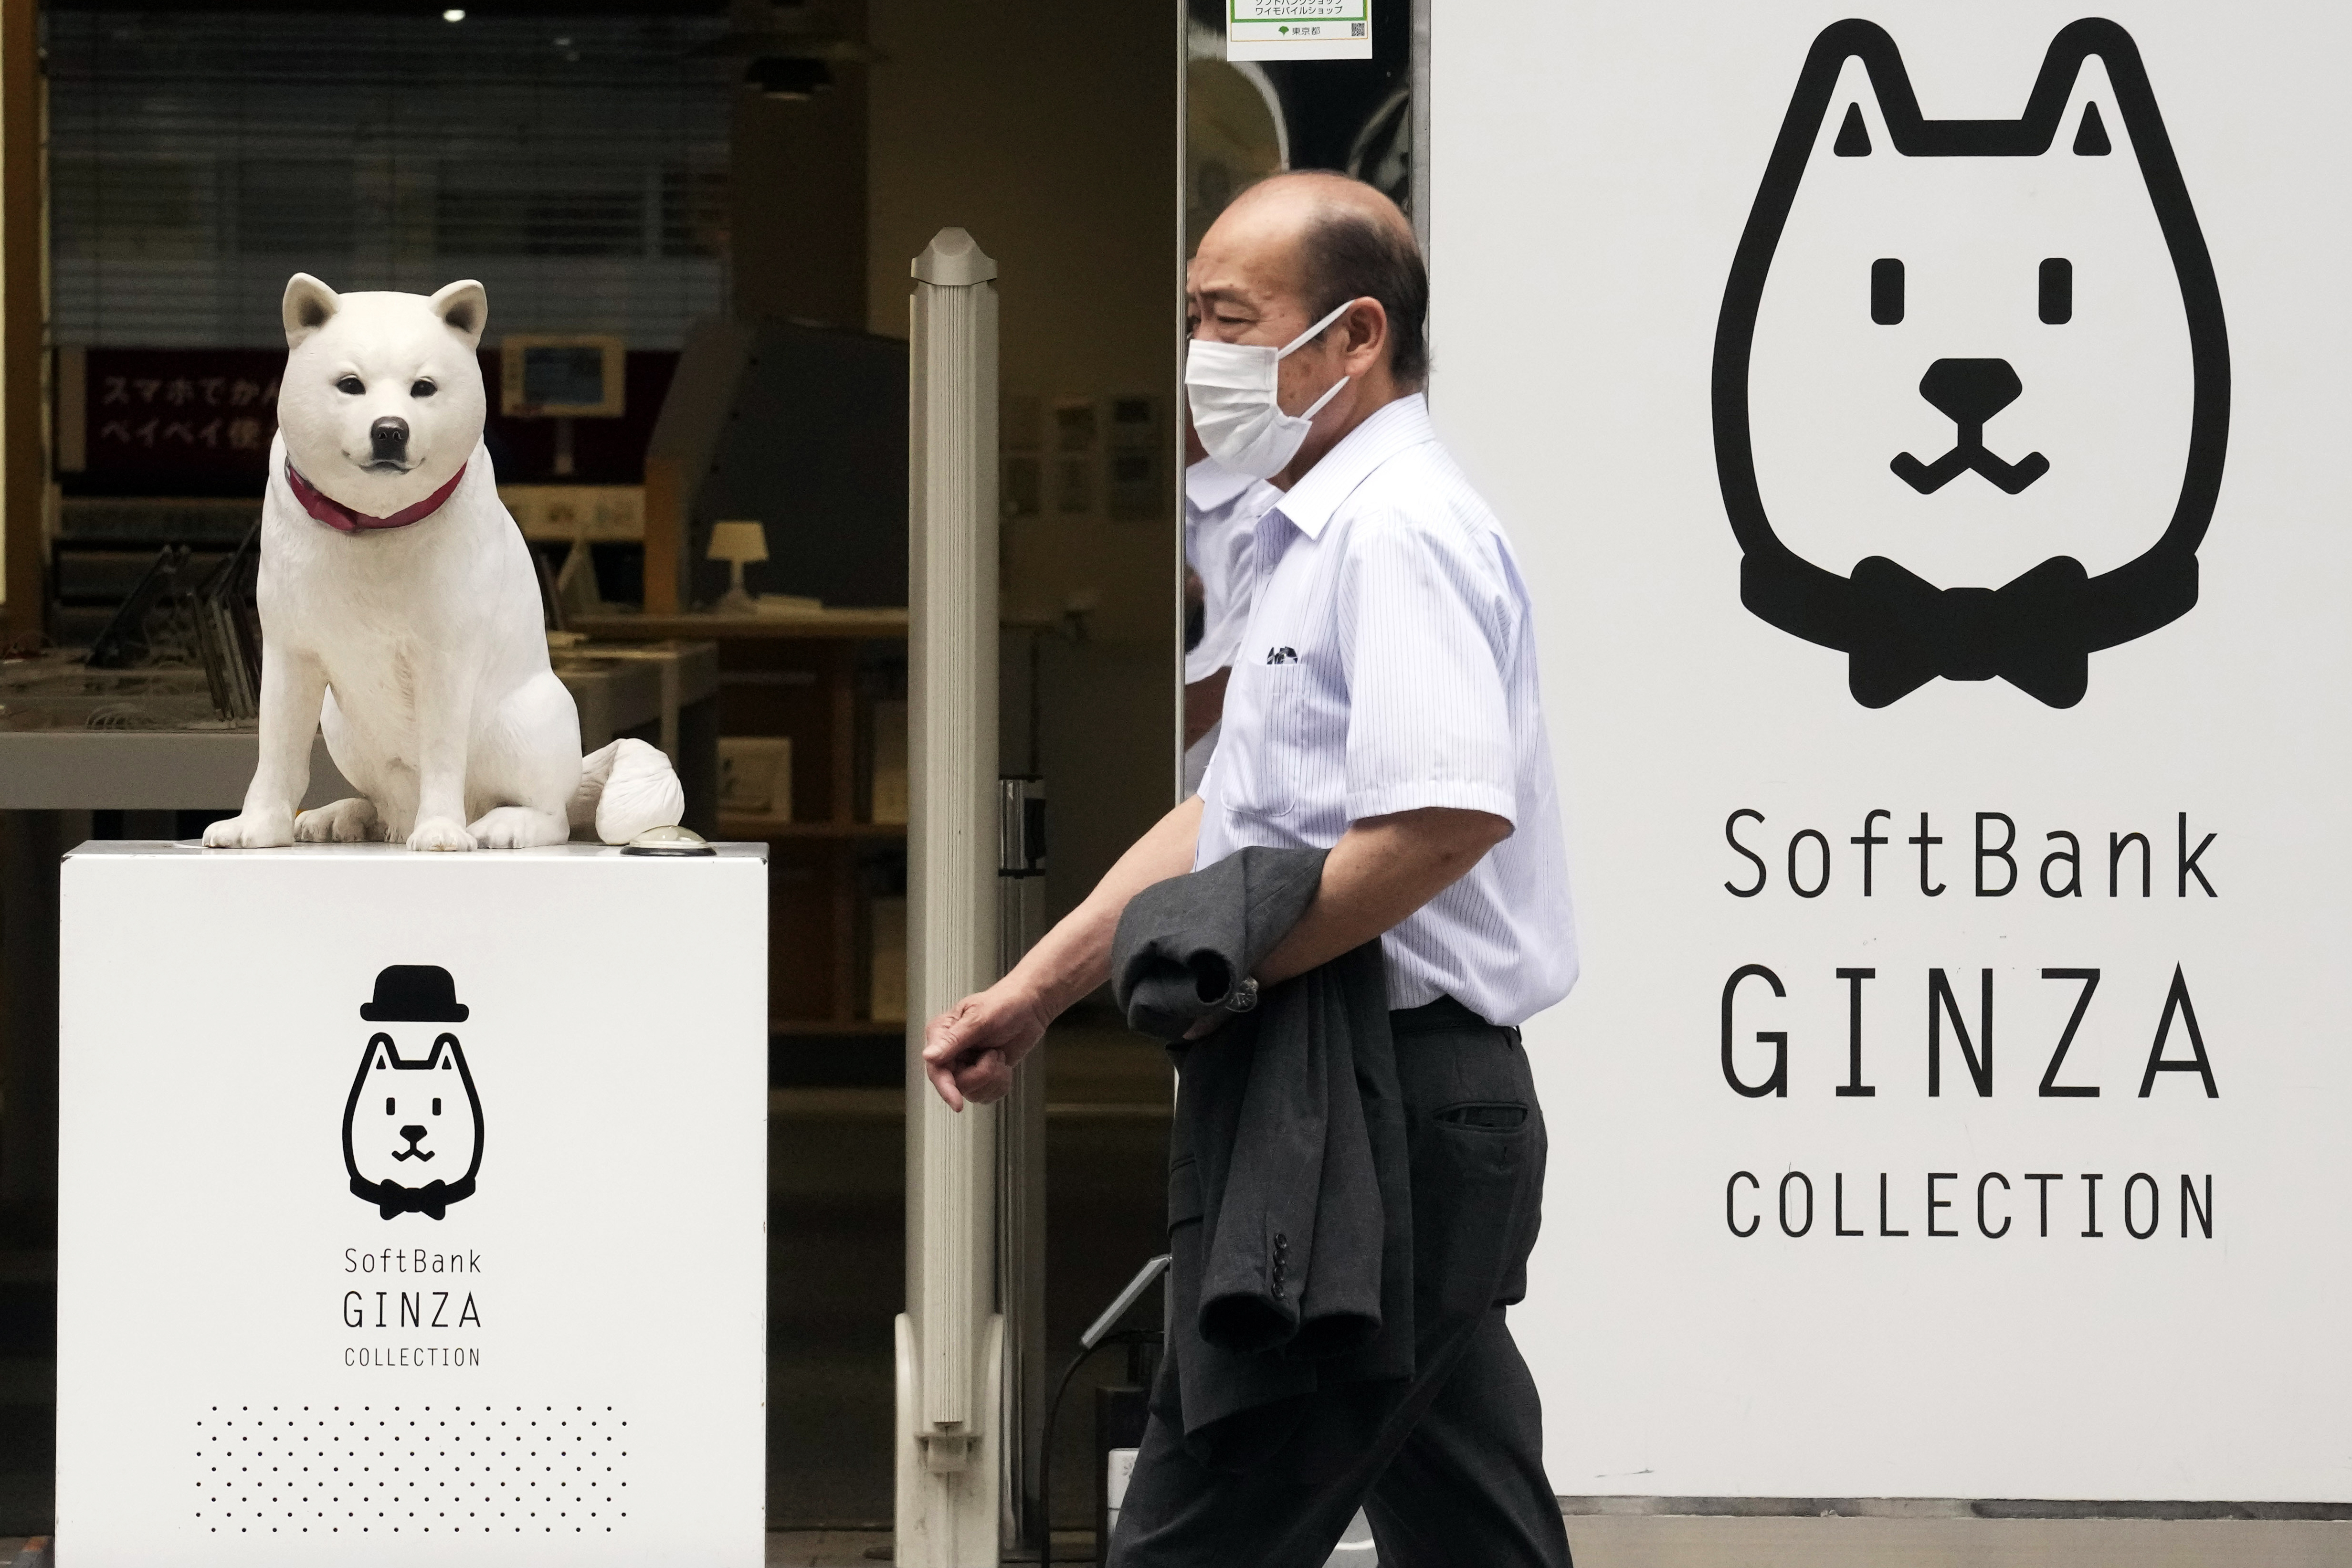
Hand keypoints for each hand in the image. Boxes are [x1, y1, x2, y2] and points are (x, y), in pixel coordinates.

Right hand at [922, 983, 1051, 1110]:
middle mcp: (950, 1053)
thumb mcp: (979, 1019)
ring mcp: (966, 1066)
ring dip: (993, 1078)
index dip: (945, 1088)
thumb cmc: (1004, 1004)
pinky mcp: (982, 1076)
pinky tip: (1004, 1066)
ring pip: (973, 1093)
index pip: (935, 1068)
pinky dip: (1001, 1084)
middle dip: (982, 1074)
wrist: (1030, 1008)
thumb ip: (954, 1039)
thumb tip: (928, 1056)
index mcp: (941, 1034)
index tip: (957, 1104)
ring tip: (999, 1055)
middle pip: (956, 1085)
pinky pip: (987, 1095)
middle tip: (995, 1053)